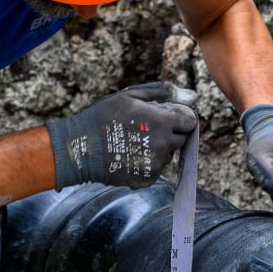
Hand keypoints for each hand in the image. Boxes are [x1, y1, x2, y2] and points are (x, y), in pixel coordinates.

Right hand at [48, 82, 200, 188]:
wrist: (81, 148)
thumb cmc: (103, 117)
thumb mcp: (130, 96)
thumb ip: (162, 93)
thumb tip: (190, 95)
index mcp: (162, 122)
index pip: (190, 122)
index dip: (181, 118)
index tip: (167, 117)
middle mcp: (163, 145)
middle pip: (181, 139)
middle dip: (170, 133)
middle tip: (147, 129)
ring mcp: (156, 164)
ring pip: (168, 155)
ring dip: (159, 148)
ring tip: (134, 141)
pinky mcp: (147, 178)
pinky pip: (157, 168)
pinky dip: (149, 162)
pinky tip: (131, 154)